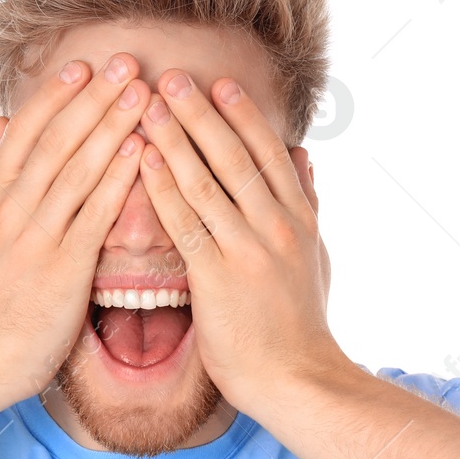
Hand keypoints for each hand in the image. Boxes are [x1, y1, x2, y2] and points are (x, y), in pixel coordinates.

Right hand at [0, 54, 147, 399]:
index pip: (25, 132)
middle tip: (126, 62)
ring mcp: (36, 234)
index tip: (85, 67)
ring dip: (111, 125)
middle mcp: (11, 207)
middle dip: (94, 97)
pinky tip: (142, 150)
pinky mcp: (62, 265)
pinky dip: (117, 178)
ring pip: (77, 167)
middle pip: (56, 139)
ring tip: (142, 92)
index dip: (57, 96)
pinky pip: (94, 212)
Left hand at [135, 70, 345, 418]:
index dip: (242, 116)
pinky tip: (143, 160)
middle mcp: (277, 226)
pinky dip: (163, 187)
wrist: (298, 381)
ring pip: (207, 180)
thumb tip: (304, 156)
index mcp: (299, 218)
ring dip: (174, 138)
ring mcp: (248, 249)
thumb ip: (310, 203)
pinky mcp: (218, 276)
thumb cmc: (301, 326)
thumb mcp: (316, 256)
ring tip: (146, 105)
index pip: (268, 154)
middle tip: (171, 77)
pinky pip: (185, 222)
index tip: (218, 84)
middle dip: (201, 113)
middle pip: (235, 156)